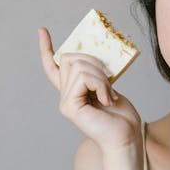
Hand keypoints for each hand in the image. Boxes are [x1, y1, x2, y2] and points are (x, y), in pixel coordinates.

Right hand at [38, 28, 141, 150]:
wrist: (126, 139)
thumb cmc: (122, 117)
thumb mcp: (108, 88)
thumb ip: (95, 75)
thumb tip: (91, 57)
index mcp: (73, 91)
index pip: (53, 67)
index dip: (47, 49)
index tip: (42, 31)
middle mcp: (65, 96)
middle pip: (69, 58)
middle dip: (94, 62)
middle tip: (110, 82)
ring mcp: (65, 102)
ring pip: (78, 66)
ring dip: (101, 76)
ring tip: (110, 95)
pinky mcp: (70, 107)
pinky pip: (84, 78)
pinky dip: (101, 85)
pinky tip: (108, 100)